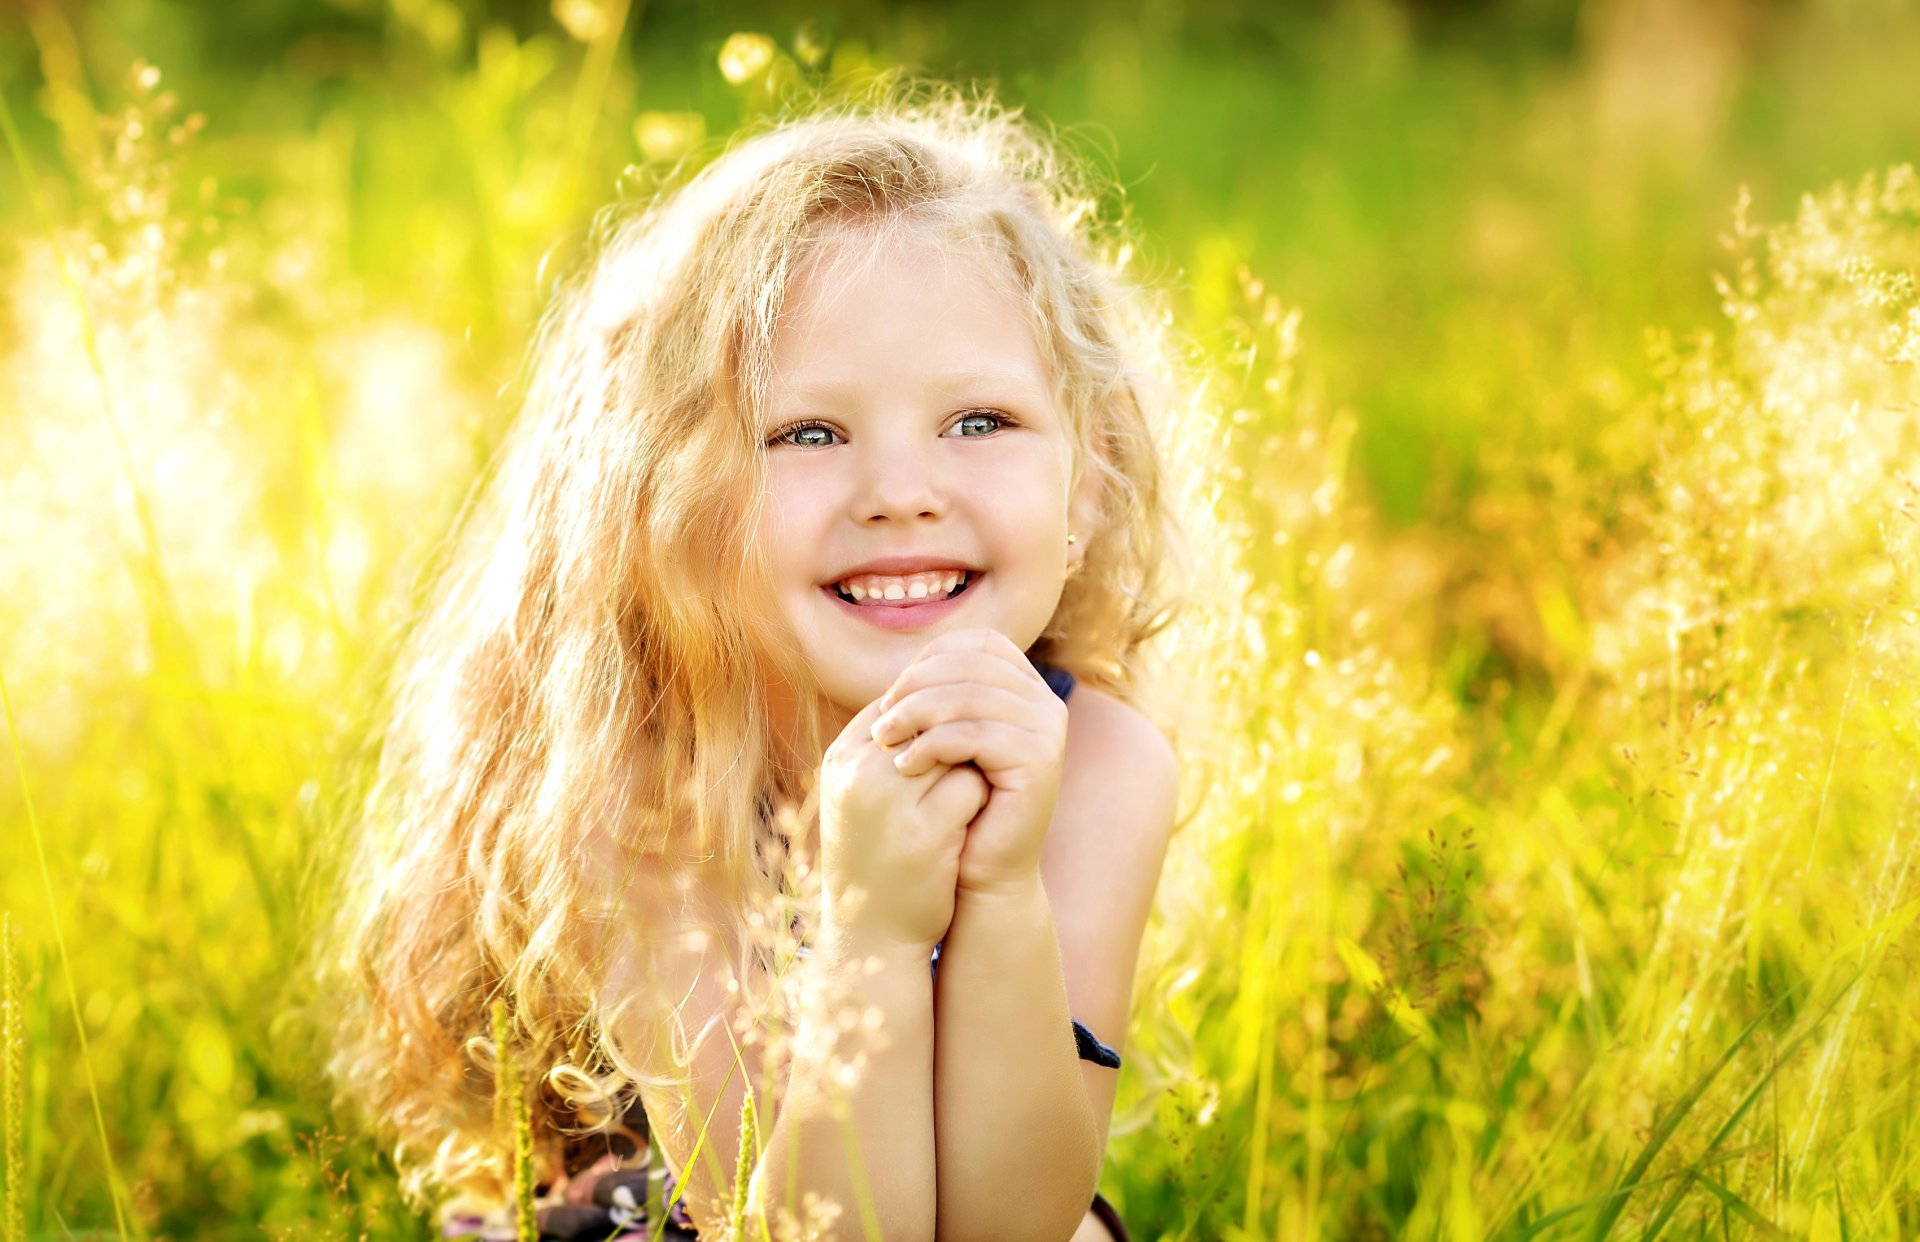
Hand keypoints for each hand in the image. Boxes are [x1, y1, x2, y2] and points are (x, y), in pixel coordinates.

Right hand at [817, 696, 989, 954]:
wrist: (870, 934)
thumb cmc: (873, 854)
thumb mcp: (862, 792)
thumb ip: (887, 745)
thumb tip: (937, 691)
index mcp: (841, 759)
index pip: (902, 700)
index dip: (934, 720)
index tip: (946, 747)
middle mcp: (859, 775)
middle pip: (931, 718)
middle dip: (955, 737)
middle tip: (963, 768)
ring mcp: (891, 804)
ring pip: (956, 747)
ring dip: (970, 765)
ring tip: (962, 796)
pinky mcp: (925, 835)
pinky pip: (973, 788)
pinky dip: (980, 798)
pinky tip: (970, 822)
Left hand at [868, 629, 1067, 897]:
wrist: (980, 873)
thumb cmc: (955, 806)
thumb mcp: (944, 741)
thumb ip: (937, 698)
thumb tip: (905, 662)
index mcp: (1025, 687)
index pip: (976, 643)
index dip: (928, 660)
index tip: (889, 697)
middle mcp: (1045, 702)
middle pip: (971, 664)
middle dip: (916, 687)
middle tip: (879, 723)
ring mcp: (1048, 729)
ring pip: (971, 696)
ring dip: (916, 714)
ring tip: (882, 742)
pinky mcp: (1042, 761)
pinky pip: (977, 734)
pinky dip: (933, 744)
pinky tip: (904, 766)